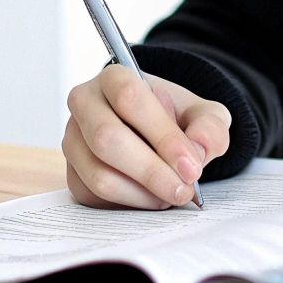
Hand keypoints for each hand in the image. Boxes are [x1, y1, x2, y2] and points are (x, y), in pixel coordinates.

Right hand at [62, 65, 231, 208]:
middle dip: (151, 171)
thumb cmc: (176, 118)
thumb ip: (209, 126)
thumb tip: (197, 150)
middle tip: (183, 190)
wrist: (155, 133)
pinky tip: (152, 197)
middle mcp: (85, 104)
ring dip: (142, 193)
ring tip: (171, 193)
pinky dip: (129, 204)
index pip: (130, 99)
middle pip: (107, 139)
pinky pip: (95, 197)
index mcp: (114, 77)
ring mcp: (73, 141)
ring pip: (99, 174)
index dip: (162, 136)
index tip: (191, 166)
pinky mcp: (72, 174)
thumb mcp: (204, 115)